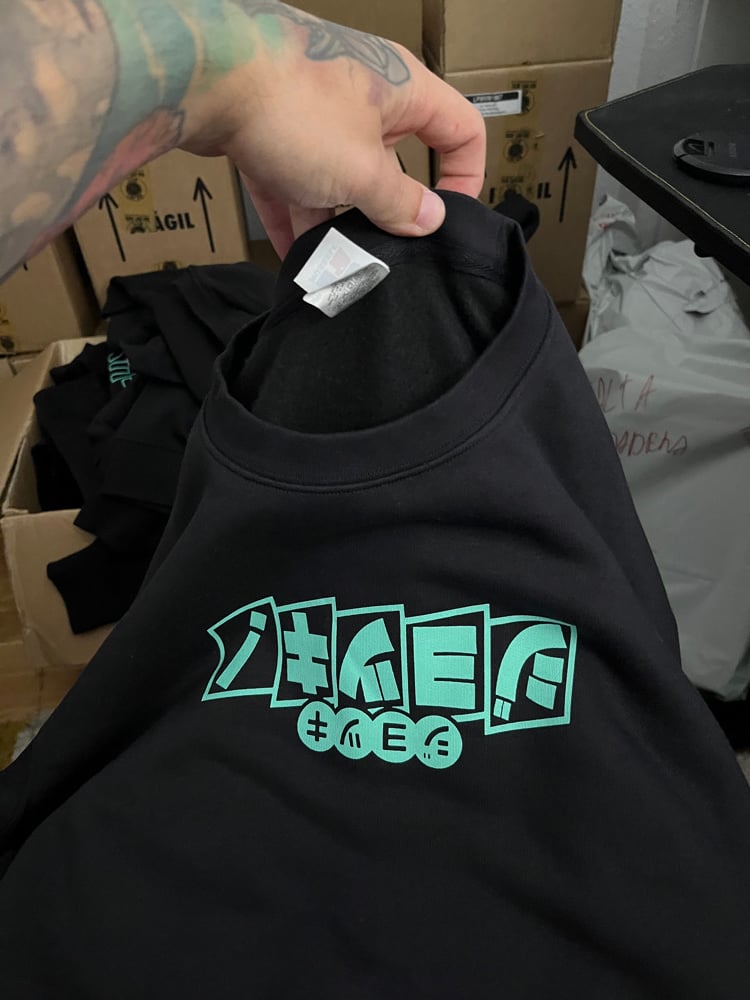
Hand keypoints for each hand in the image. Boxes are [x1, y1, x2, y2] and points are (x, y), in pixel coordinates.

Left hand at [186, 8, 485, 256]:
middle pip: (393, 161)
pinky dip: (295, 215)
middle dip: (384, 212)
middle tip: (380, 254)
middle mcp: (363, 94)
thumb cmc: (295, 109)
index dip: (466, 176)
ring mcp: (314, 109)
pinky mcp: (270, 126)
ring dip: (336, 221)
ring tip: (332, 265)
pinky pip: (293, 178)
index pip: (461, 129)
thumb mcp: (362, 172)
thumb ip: (399, 202)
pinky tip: (293, 255)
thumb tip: (429, 219)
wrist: (204, 76)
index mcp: (403, 90)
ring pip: (339, 175)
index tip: (447, 219)